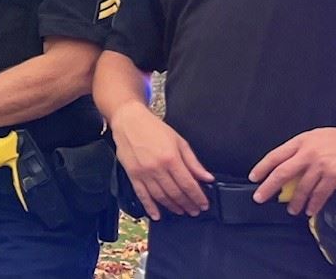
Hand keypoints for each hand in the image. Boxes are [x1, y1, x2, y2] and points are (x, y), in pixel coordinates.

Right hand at [110, 103, 212, 219]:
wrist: (129, 121)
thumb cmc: (154, 129)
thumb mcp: (179, 141)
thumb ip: (193, 162)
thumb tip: (206, 177)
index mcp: (171, 158)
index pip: (188, 184)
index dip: (198, 197)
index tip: (204, 204)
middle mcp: (157, 168)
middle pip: (176, 193)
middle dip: (187, 204)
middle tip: (195, 211)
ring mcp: (143, 173)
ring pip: (160, 197)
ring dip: (173, 207)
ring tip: (181, 211)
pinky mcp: (132, 175)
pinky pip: (142, 195)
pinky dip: (150, 207)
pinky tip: (157, 215)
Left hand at [249, 127, 335, 216]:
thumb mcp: (319, 138)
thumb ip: (304, 149)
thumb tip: (290, 164)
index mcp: (303, 141)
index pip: (276, 155)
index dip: (263, 167)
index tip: (254, 178)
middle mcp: (309, 152)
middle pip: (282, 172)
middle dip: (269, 187)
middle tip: (260, 197)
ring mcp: (322, 164)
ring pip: (302, 187)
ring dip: (295, 201)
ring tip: (292, 210)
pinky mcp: (335, 176)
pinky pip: (320, 194)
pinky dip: (314, 204)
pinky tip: (310, 210)